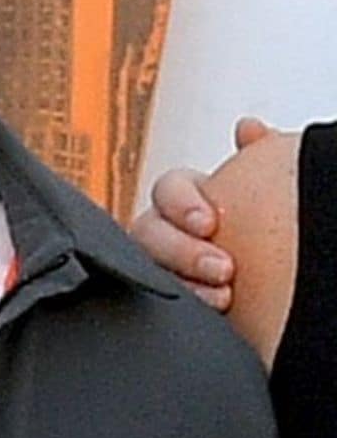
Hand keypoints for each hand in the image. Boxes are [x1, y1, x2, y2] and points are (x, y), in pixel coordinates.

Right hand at [127, 117, 275, 312]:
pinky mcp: (180, 302)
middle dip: (180, 249)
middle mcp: (175, 232)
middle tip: (222, 268)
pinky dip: (187, 306)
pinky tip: (214, 310)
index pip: (169, 189)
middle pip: (148, 230)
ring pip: (149, 267)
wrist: (288, 286)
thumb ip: (259, 159)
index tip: (208, 223)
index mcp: (193, 199)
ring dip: (182, 280)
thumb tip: (248, 127)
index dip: (181, 203)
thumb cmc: (279, 231)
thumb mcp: (272, 188)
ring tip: (222, 296)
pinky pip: (161, 302)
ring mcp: (173, 268)